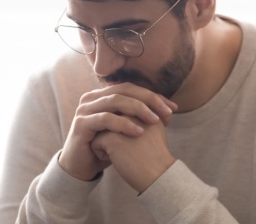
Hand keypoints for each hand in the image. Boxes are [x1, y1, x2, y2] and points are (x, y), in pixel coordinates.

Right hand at [58, 83, 177, 180]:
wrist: (82, 166)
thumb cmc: (107, 147)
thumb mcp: (127, 129)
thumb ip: (142, 117)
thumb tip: (170, 109)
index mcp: (104, 95)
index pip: (133, 89)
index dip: (153, 96)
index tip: (173, 108)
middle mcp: (92, 98)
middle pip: (125, 90)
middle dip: (149, 100)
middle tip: (167, 112)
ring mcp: (85, 109)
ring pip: (115, 101)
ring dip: (138, 109)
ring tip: (155, 121)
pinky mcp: (81, 124)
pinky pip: (105, 119)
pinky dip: (123, 124)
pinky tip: (138, 132)